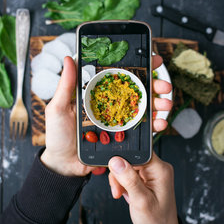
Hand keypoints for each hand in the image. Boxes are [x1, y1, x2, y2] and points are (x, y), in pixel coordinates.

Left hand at [41, 54, 171, 176]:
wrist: (64, 164)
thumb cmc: (58, 135)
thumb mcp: (58, 108)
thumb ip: (66, 85)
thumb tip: (68, 58)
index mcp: (95, 93)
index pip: (117, 75)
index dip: (135, 66)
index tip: (152, 60)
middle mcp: (109, 103)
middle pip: (135, 90)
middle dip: (154, 86)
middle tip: (164, 86)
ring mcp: (117, 119)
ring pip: (142, 107)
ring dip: (158, 104)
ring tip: (166, 104)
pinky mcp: (122, 134)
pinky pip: (141, 128)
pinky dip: (153, 124)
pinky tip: (160, 123)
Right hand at [108, 153, 178, 223]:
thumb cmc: (157, 221)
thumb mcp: (141, 201)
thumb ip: (128, 179)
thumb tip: (116, 161)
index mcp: (160, 169)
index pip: (138, 152)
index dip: (124, 159)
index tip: (116, 172)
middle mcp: (156, 168)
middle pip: (130, 158)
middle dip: (120, 172)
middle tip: (118, 188)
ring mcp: (150, 173)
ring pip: (126, 165)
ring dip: (119, 179)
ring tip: (121, 193)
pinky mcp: (145, 178)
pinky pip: (128, 173)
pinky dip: (122, 182)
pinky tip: (125, 192)